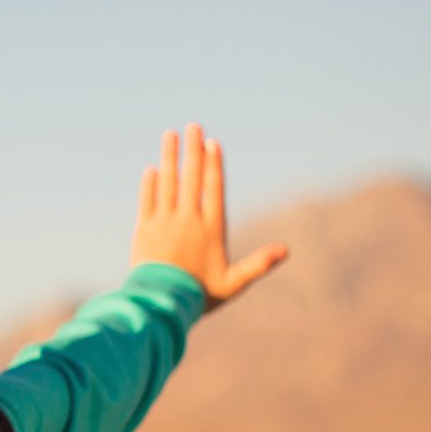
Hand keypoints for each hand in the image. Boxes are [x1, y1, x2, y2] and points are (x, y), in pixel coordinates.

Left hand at [130, 123, 288, 311]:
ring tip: (170, 135)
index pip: (213, 189)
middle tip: (193, 126)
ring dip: (169, 157)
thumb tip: (286, 250)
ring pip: (167, 183)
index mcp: (210, 228)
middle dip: (192, 151)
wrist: (161, 305)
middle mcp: (188, 220)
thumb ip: (258, 264)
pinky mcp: (144, 230)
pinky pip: (147, 201)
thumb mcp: (234, 282)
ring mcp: (164, 223)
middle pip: (190, 178)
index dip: (213, 165)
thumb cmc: (200, 295)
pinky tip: (151, 169)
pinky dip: (149, 184)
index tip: (212, 144)